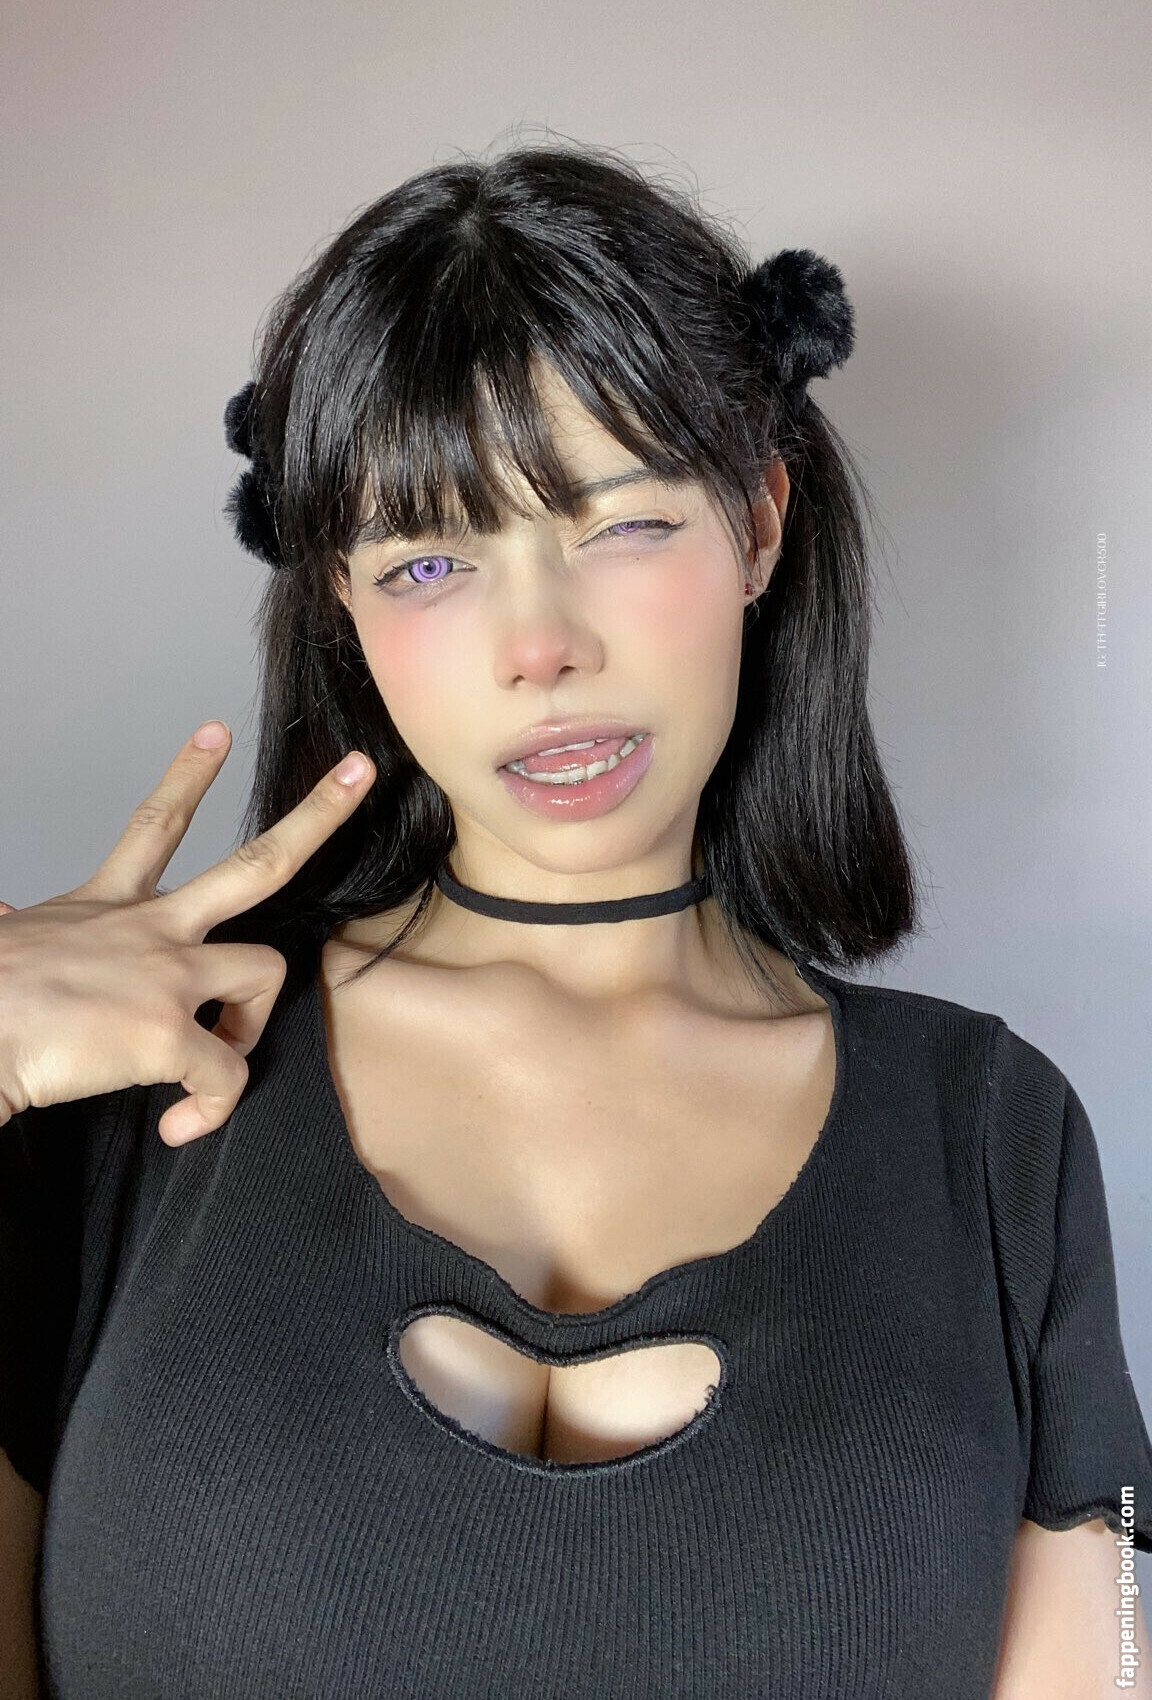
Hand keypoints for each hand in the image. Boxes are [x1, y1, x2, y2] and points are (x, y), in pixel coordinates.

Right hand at [0, 722, 374, 1143]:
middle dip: (316, 816)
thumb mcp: (5, 937)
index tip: (216, 733)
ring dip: (253, 1024)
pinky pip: (224, 1075)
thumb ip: (17, 923)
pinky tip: (178, 1125)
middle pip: (256, 863)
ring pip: (266, 973)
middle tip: (359, 771)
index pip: (155, 824)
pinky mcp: (168, 1033)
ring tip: (218, 1057)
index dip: (188, 775)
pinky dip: (210, 1108)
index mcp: (107, 906)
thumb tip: (2, 915)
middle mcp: (150, 928)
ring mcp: (168, 976)